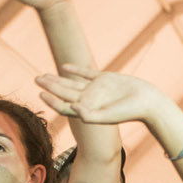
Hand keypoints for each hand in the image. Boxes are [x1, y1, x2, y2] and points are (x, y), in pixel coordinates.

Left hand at [34, 66, 164, 123]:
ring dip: (57, 79)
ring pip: (71, 83)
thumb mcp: (108, 116)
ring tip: (43, 75)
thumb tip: (72, 107)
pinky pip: (86, 73)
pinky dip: (75, 69)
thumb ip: (89, 115)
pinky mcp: (104, 79)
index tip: (41, 93)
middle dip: (49, 86)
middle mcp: (89, 100)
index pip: (64, 106)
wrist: (147, 101)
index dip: (51, 100)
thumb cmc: (129, 112)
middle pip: (64, 93)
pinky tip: (64, 66)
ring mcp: (96, 89)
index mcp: (88, 110)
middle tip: (35, 79)